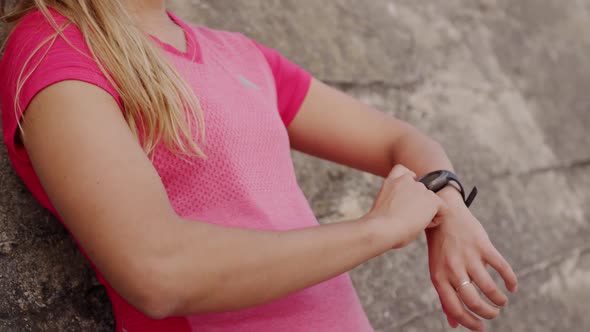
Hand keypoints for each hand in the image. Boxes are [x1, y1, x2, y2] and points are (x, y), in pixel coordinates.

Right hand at [367, 164, 447, 248]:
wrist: (381, 229)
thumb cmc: (378, 226)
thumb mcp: (381, 208)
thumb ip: (392, 203)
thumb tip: (398, 213)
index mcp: (391, 181)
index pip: (404, 171)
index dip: (410, 181)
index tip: (407, 195)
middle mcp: (406, 181)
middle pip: (422, 190)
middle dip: (418, 204)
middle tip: (408, 219)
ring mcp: (420, 188)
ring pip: (432, 201)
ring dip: (426, 212)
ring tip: (413, 224)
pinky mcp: (431, 199)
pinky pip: (443, 208)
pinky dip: (437, 218)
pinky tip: (424, 225)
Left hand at [427, 190, 517, 330]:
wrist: (443, 214)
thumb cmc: (441, 248)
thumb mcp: (437, 271)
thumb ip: (446, 297)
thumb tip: (454, 324)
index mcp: (439, 277)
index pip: (454, 308)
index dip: (469, 322)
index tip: (481, 327)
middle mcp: (453, 268)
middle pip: (473, 301)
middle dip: (487, 312)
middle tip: (494, 313)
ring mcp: (468, 256)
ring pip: (489, 287)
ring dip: (498, 299)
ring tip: (501, 301)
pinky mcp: (483, 245)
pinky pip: (501, 267)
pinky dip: (510, 280)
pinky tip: (512, 287)